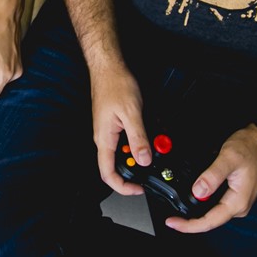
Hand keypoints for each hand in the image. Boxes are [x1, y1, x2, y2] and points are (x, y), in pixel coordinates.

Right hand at [90, 64, 148, 195]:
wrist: (108, 67)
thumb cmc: (115, 84)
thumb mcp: (131, 113)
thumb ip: (138, 138)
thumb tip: (144, 160)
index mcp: (104, 139)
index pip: (108, 174)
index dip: (123, 187)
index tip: (138, 189)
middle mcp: (103, 138)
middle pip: (117, 165)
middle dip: (136, 167)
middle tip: (152, 161)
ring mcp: (108, 131)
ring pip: (123, 152)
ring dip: (138, 151)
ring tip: (152, 144)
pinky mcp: (114, 125)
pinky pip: (125, 140)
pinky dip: (137, 140)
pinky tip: (147, 132)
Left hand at [165, 124, 256, 233]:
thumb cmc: (252, 147)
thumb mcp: (228, 158)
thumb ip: (212, 176)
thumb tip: (197, 192)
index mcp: (238, 202)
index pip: (209, 221)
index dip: (189, 225)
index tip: (173, 222)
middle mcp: (240, 205)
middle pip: (210, 220)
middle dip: (190, 221)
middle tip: (172, 217)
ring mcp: (239, 200)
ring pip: (213, 212)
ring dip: (197, 212)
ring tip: (180, 211)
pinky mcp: (236, 194)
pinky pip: (217, 203)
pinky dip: (204, 202)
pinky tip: (195, 198)